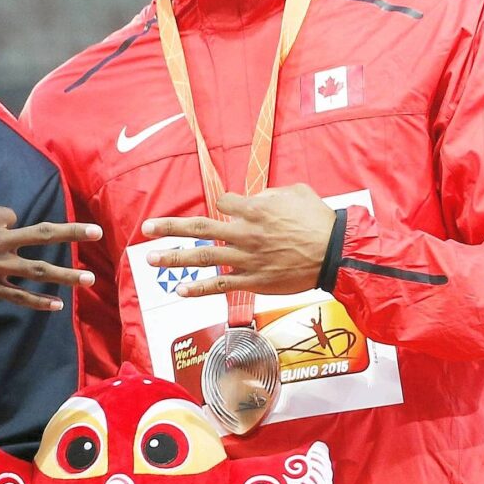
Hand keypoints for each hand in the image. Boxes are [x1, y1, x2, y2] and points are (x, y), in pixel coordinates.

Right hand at [0, 200, 99, 312]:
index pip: (11, 218)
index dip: (5, 223)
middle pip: (43, 234)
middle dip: (73, 233)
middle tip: (96, 232)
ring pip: (39, 269)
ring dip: (67, 274)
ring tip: (89, 278)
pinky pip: (18, 296)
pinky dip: (38, 302)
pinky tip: (57, 306)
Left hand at [143, 185, 336, 298]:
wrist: (336, 253)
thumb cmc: (319, 220)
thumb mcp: (297, 193)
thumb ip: (271, 193)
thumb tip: (255, 197)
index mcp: (253, 209)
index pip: (222, 203)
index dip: (222, 204)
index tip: (225, 207)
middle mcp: (244, 233)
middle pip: (199, 227)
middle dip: (169, 228)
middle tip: (146, 228)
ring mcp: (246, 258)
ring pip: (203, 257)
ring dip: (173, 258)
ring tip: (150, 259)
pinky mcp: (253, 280)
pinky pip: (220, 284)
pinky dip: (199, 289)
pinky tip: (180, 290)